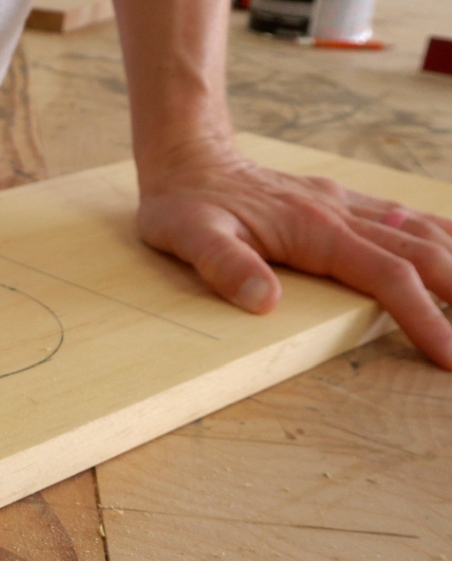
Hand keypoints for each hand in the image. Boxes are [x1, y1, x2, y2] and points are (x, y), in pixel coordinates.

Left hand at [135, 144, 451, 369]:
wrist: (187, 159)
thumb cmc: (183, 204)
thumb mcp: (187, 237)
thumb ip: (224, 266)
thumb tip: (266, 303)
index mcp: (314, 230)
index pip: (387, 276)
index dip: (422, 316)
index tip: (448, 354)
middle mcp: (340, 214)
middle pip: (424, 253)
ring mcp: (344, 205)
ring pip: (423, 232)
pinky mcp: (340, 203)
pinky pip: (405, 218)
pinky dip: (442, 237)